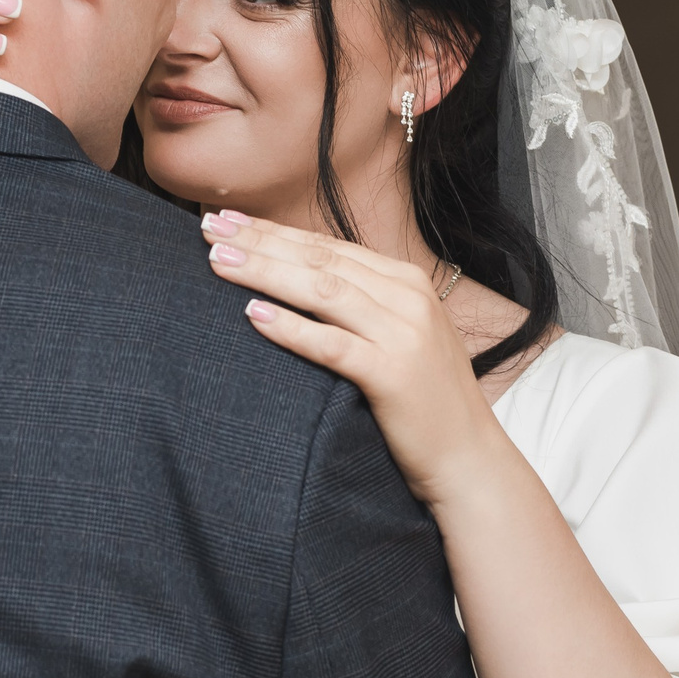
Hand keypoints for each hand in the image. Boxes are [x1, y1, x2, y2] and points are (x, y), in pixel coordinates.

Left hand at [202, 212, 507, 507]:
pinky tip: (254, 316)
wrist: (468, 458)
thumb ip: (362, 305)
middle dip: (260, 240)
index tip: (228, 219)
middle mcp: (408, 298)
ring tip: (218, 262)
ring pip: (322, 290)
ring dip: (265, 272)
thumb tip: (298, 281)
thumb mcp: (399, 336)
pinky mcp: (393, 374)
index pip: (328, 245)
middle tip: (210, 228)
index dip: (274, 230)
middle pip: (320, 259)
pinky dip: (291, 328)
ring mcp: (403, 334)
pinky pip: (332, 345)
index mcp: (407, 282)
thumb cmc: (424, 401)